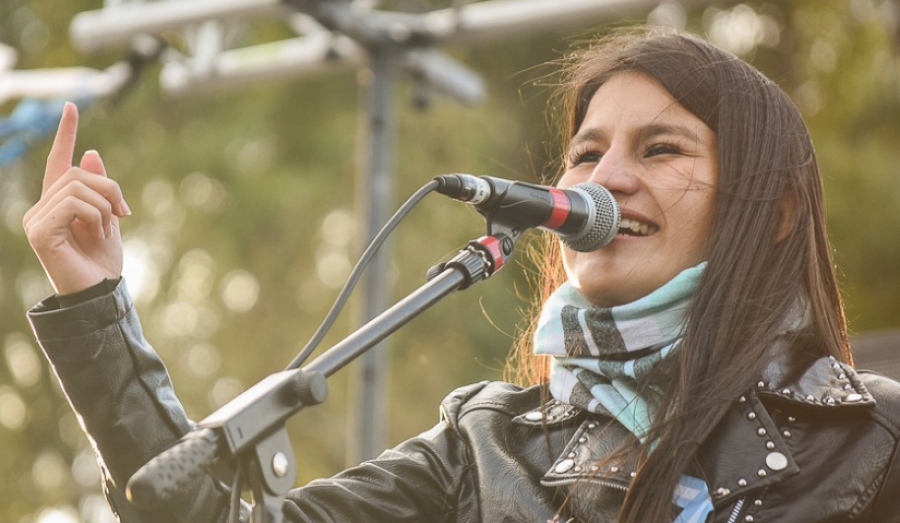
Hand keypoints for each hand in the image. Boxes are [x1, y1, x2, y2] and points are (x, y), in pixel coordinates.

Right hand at [23, 102, 131, 295]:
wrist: (101, 293)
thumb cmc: (103, 262)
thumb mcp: (109, 218)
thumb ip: (100, 189)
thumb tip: (90, 153)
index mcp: (59, 203)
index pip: (58, 161)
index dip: (66, 134)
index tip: (71, 106)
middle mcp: (42, 207)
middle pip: (77, 173)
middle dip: (109, 188)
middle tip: (124, 213)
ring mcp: (36, 219)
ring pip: (77, 187)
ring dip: (104, 207)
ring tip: (107, 231)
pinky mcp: (39, 232)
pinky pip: (73, 205)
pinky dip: (95, 217)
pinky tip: (98, 235)